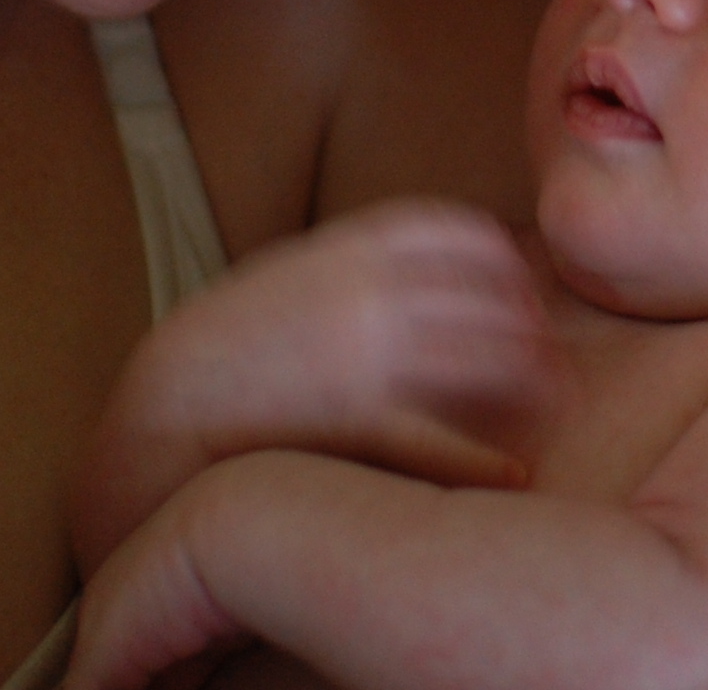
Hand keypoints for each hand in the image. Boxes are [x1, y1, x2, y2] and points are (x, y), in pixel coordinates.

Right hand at [77, 198, 566, 565]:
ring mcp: (361, 353)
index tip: (523, 295)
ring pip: (484, 359)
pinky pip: (444, 438)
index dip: (506, 265)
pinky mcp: (350, 421)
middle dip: (532, 330)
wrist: (153, 419)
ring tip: (549, 410)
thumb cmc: (227, 355)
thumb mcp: (290, 277)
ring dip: (530, 385)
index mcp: (348, 246)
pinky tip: (510, 474)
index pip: (461, 234)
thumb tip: (440, 266)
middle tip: (553, 365)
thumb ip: (359, 265)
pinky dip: (486, 460)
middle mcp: (366, 289)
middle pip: (490, 296)